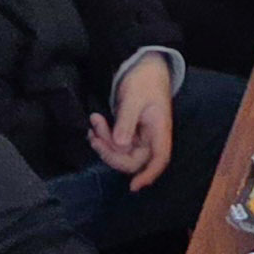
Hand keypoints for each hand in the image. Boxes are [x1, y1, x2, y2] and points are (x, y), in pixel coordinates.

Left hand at [88, 56, 175, 186]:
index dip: (149, 175)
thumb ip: (126, 121)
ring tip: (94, 122)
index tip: (133, 186)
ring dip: (104, 143)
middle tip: (94, 134)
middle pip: (133, 160)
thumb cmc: (144, 80)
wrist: (145, 66)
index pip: (159, 159)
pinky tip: (95, 125)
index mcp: (160, 130)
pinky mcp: (130, 132)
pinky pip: (116, 144)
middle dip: (111, 152)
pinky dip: (104, 137)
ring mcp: (140, 136)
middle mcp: (152, 138)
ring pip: (121, 153)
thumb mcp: (134, 98)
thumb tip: (120, 145)